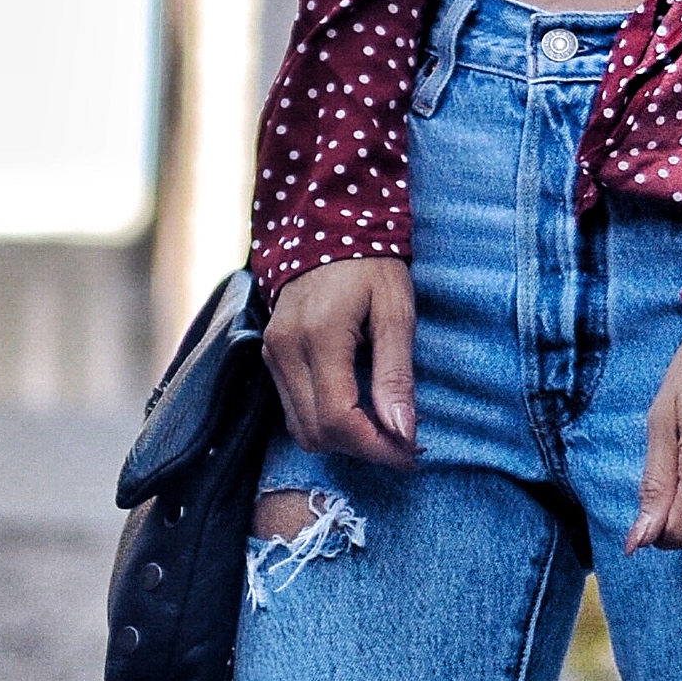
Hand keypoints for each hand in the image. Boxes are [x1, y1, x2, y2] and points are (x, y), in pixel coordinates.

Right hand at [263, 260, 417, 469]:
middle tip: (405, 447)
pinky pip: (294, 410)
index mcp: (319, 337)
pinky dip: (327, 423)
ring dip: (344, 441)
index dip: (375, 447)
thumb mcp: (396, 312)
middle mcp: (286, 350)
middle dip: (363, 450)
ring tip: (385, 433)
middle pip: (317, 433)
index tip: (410, 453)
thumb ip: (396, 374)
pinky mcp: (271, 356)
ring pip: (301, 429)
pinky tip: (360, 413)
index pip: (338, 419)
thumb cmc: (372, 264)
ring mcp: (272, 354)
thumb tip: (403, 432)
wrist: (327, 226)